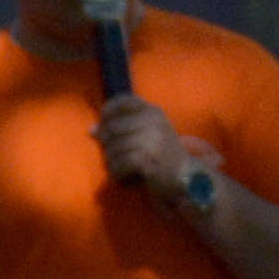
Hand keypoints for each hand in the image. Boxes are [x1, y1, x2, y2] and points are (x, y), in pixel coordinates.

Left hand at [96, 100, 211, 201]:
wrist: (187, 176)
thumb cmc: (163, 153)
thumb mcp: (148, 132)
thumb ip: (122, 127)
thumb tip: (92, 130)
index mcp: (153, 112)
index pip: (122, 101)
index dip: (108, 111)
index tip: (106, 123)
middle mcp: (153, 122)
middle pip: (111, 128)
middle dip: (107, 145)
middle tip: (117, 155)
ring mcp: (152, 140)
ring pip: (113, 149)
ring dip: (113, 162)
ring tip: (124, 167)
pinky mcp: (148, 159)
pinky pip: (118, 164)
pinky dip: (118, 173)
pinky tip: (126, 177)